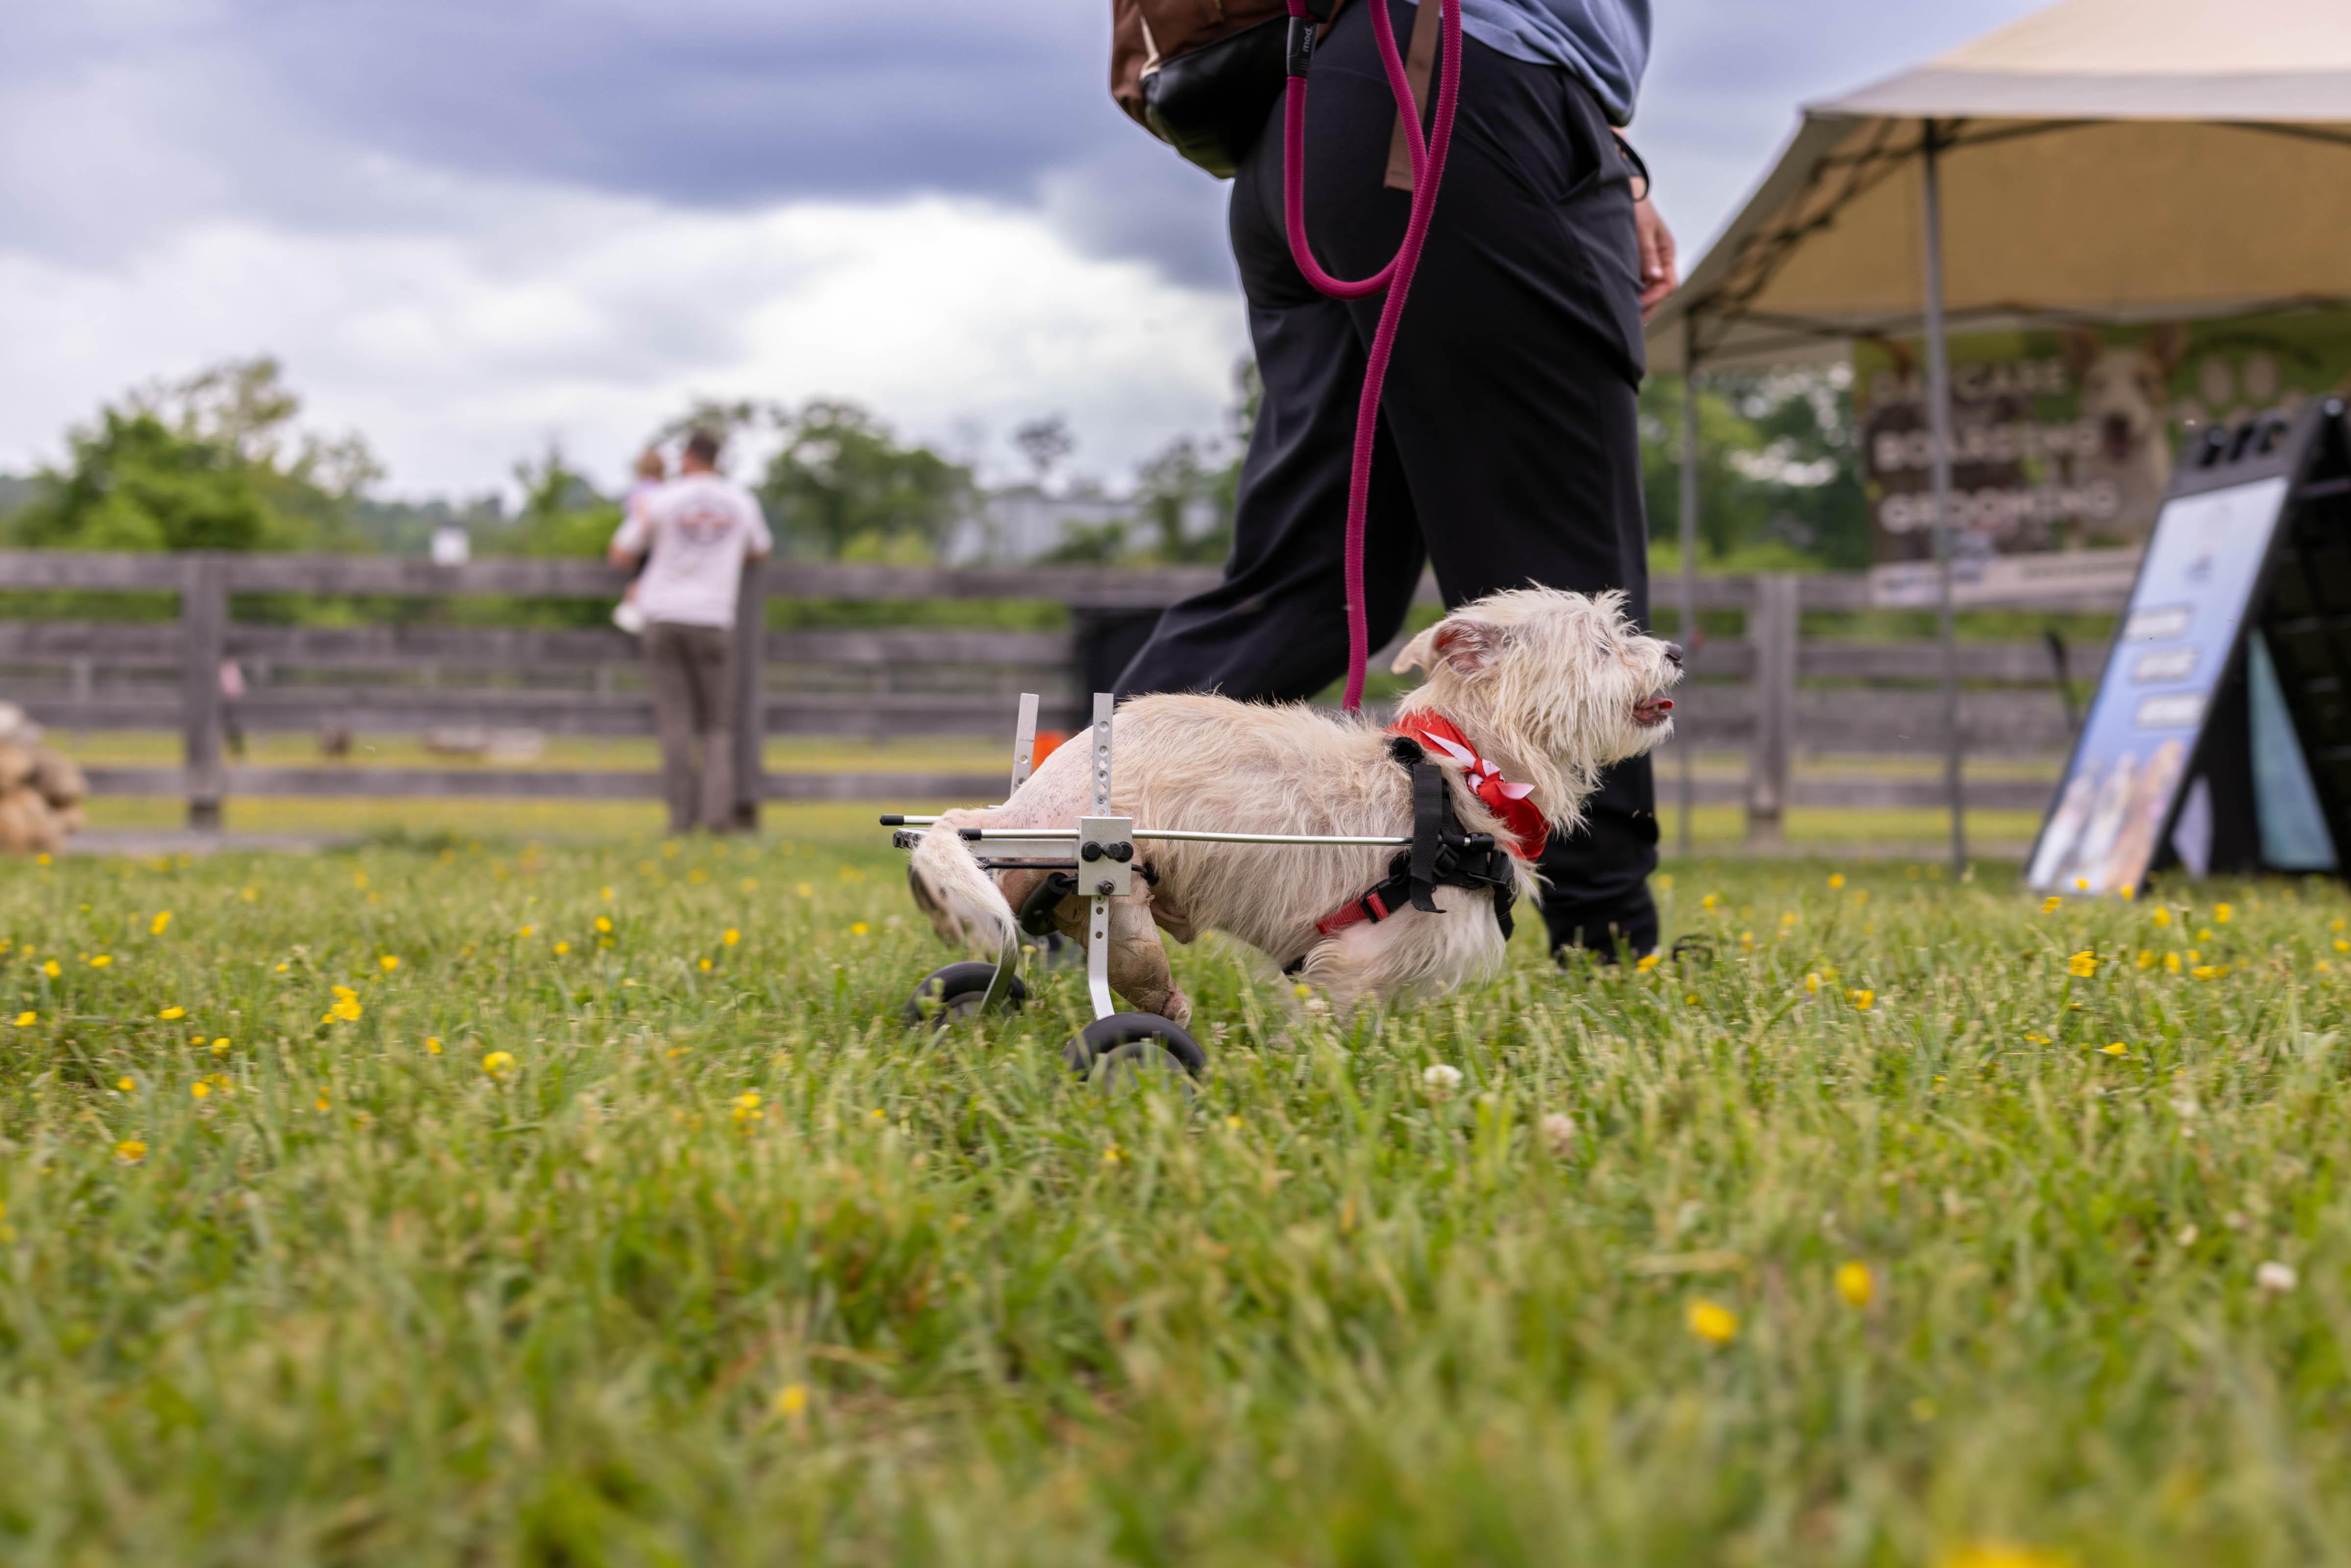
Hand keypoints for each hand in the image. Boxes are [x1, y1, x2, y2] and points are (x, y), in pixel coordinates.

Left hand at [1634, 196, 1677, 318]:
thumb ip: (1647, 254)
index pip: (1669, 283)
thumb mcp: (1642, 229)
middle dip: (1648, 306)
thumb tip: (1655, 278)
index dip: (1656, 297)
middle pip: (1660, 292)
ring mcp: (1648, 263)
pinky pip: (1637, 283)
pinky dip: (1631, 293)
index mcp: (1666, 252)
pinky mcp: (1635, 263)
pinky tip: (1619, 301)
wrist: (1623, 192)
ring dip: (1639, 302)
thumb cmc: (1635, 207)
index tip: (1639, 303)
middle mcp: (1659, 261)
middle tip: (1630, 320)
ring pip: (1648, 290)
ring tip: (1624, 315)